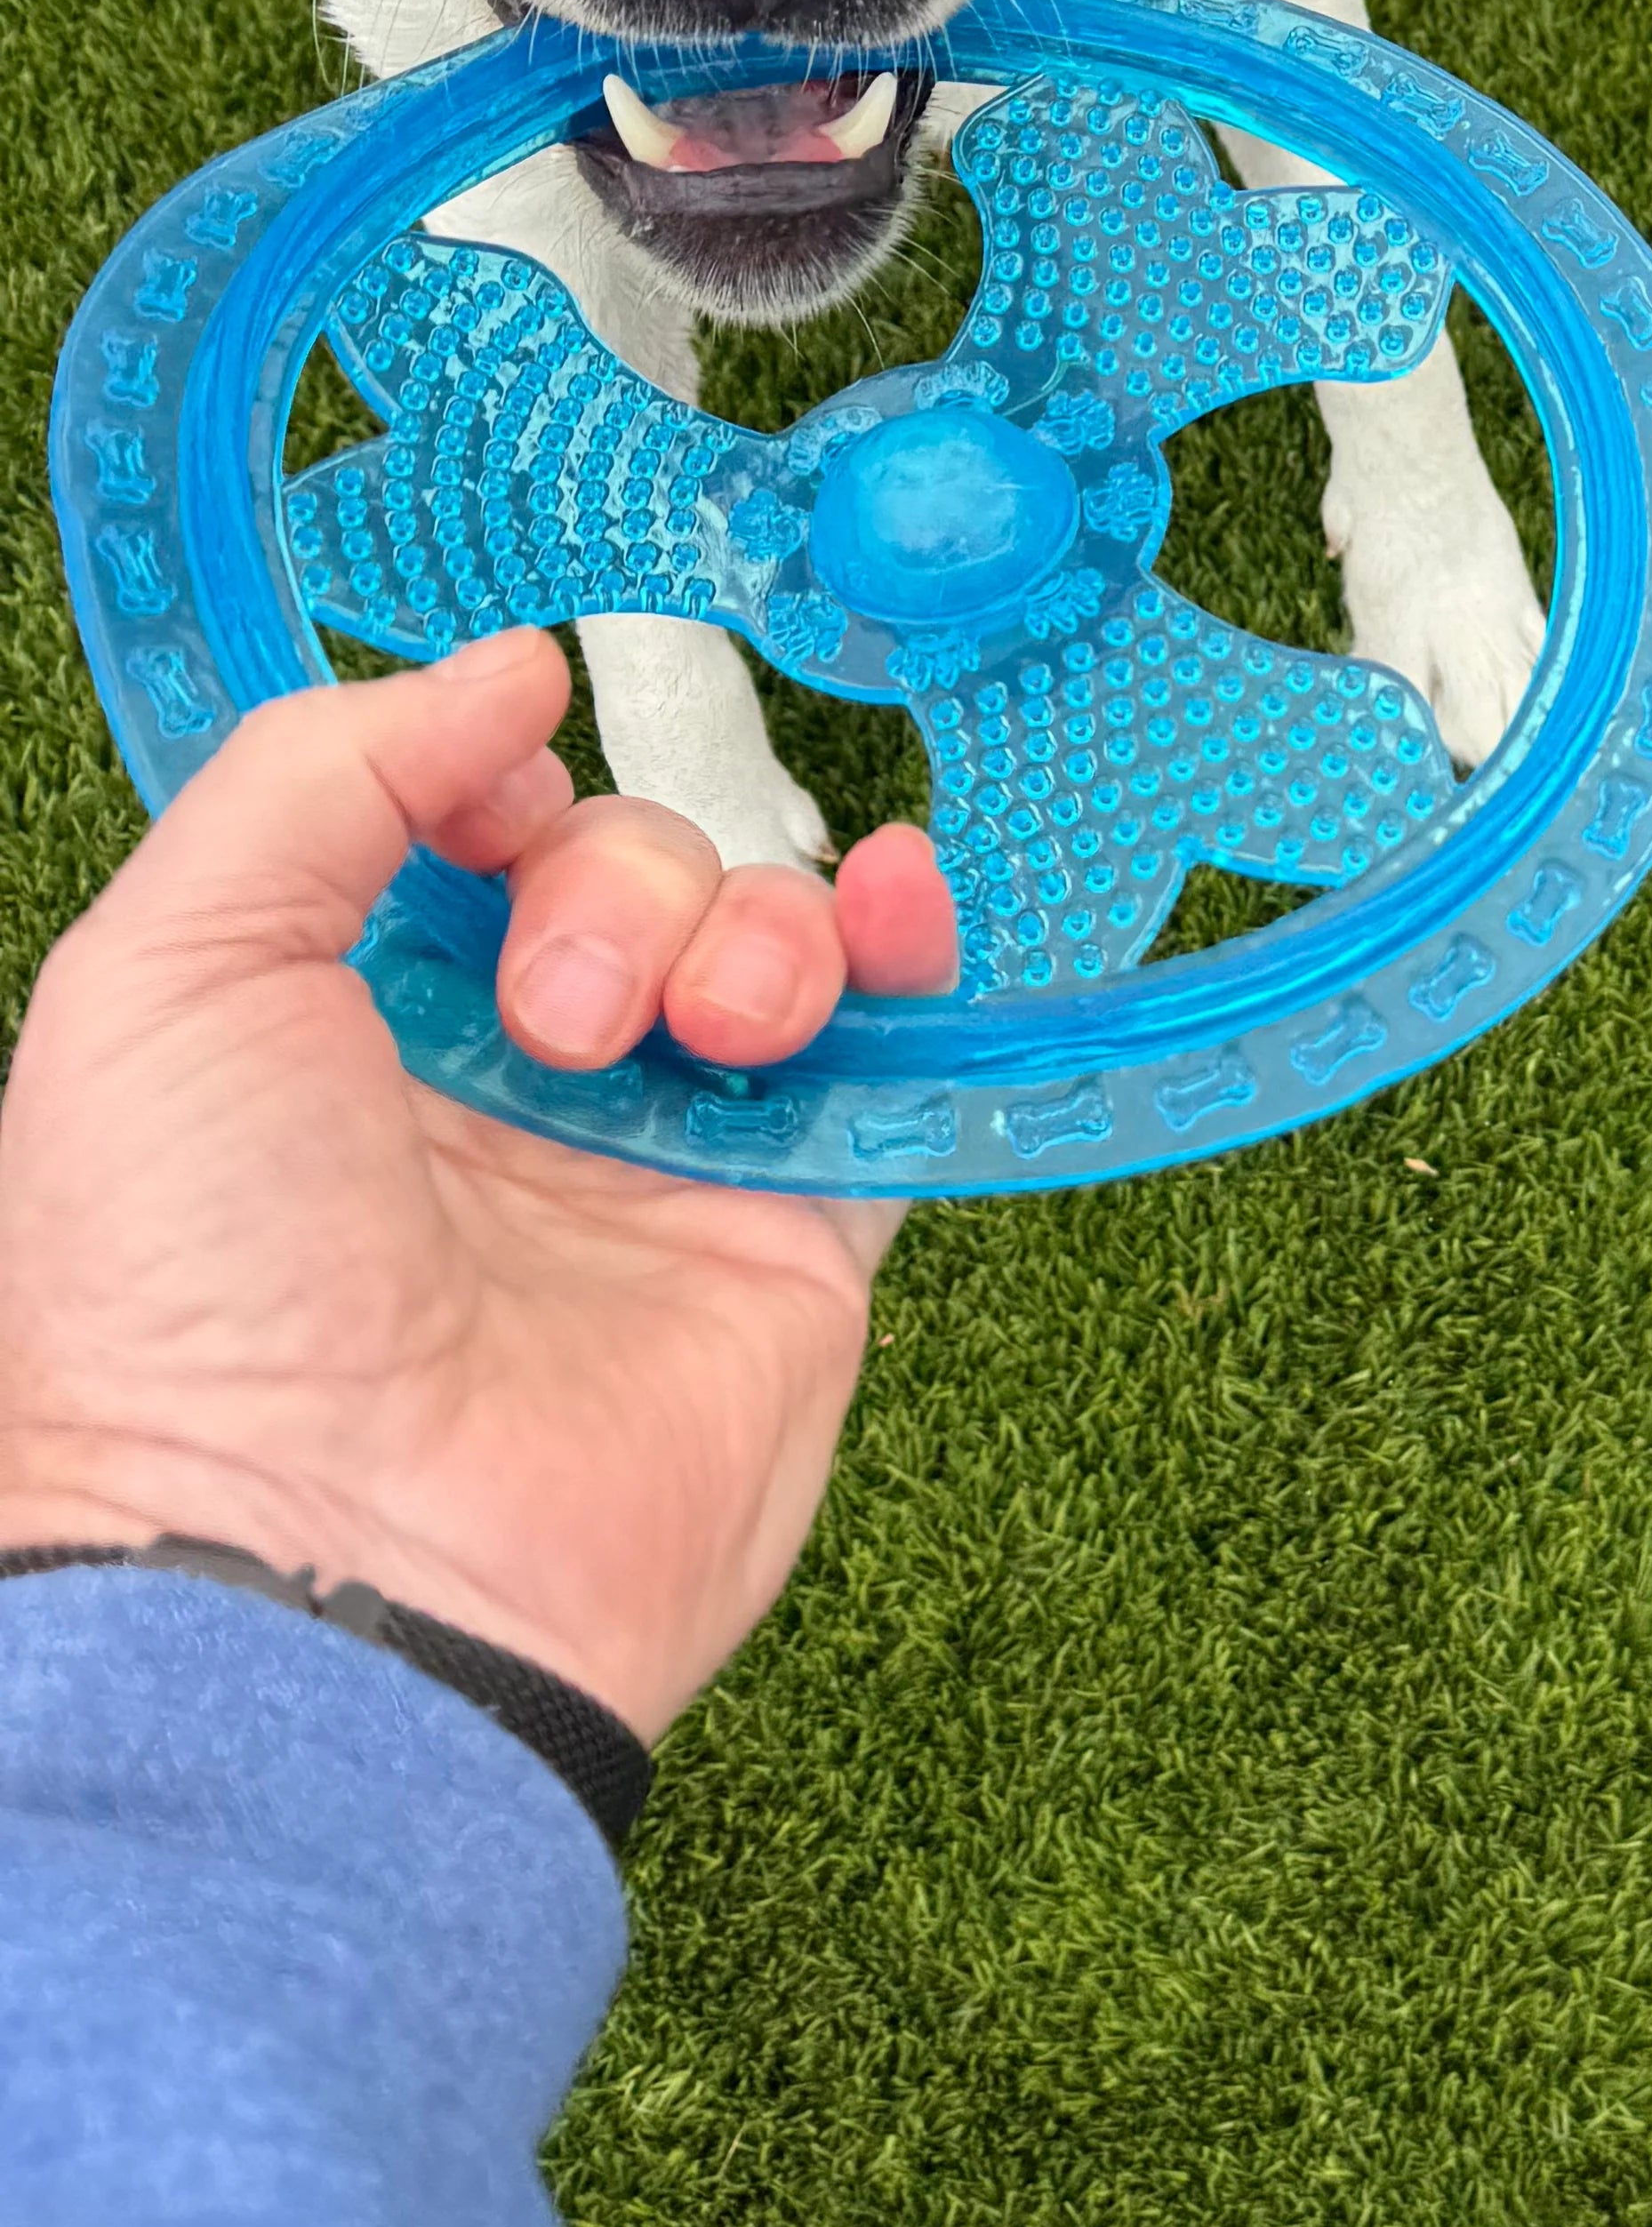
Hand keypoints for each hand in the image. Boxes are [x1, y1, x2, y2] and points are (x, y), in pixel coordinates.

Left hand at [0, 631, 958, 1736]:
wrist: (340, 1556)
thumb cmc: (198, 1282)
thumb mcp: (163, 970)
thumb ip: (317, 774)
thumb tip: (511, 670)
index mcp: (336, 1025)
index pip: (466, 829)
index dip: (493, 782)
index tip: (486, 807)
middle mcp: (504, 1087)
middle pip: (626, 866)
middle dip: (614, 888)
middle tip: (555, 1022)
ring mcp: (659, 1165)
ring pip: (760, 940)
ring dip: (747, 928)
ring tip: (694, 1038)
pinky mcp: (796, 1243)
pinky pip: (892, 1062)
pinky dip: (912, 950)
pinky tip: (895, 895)